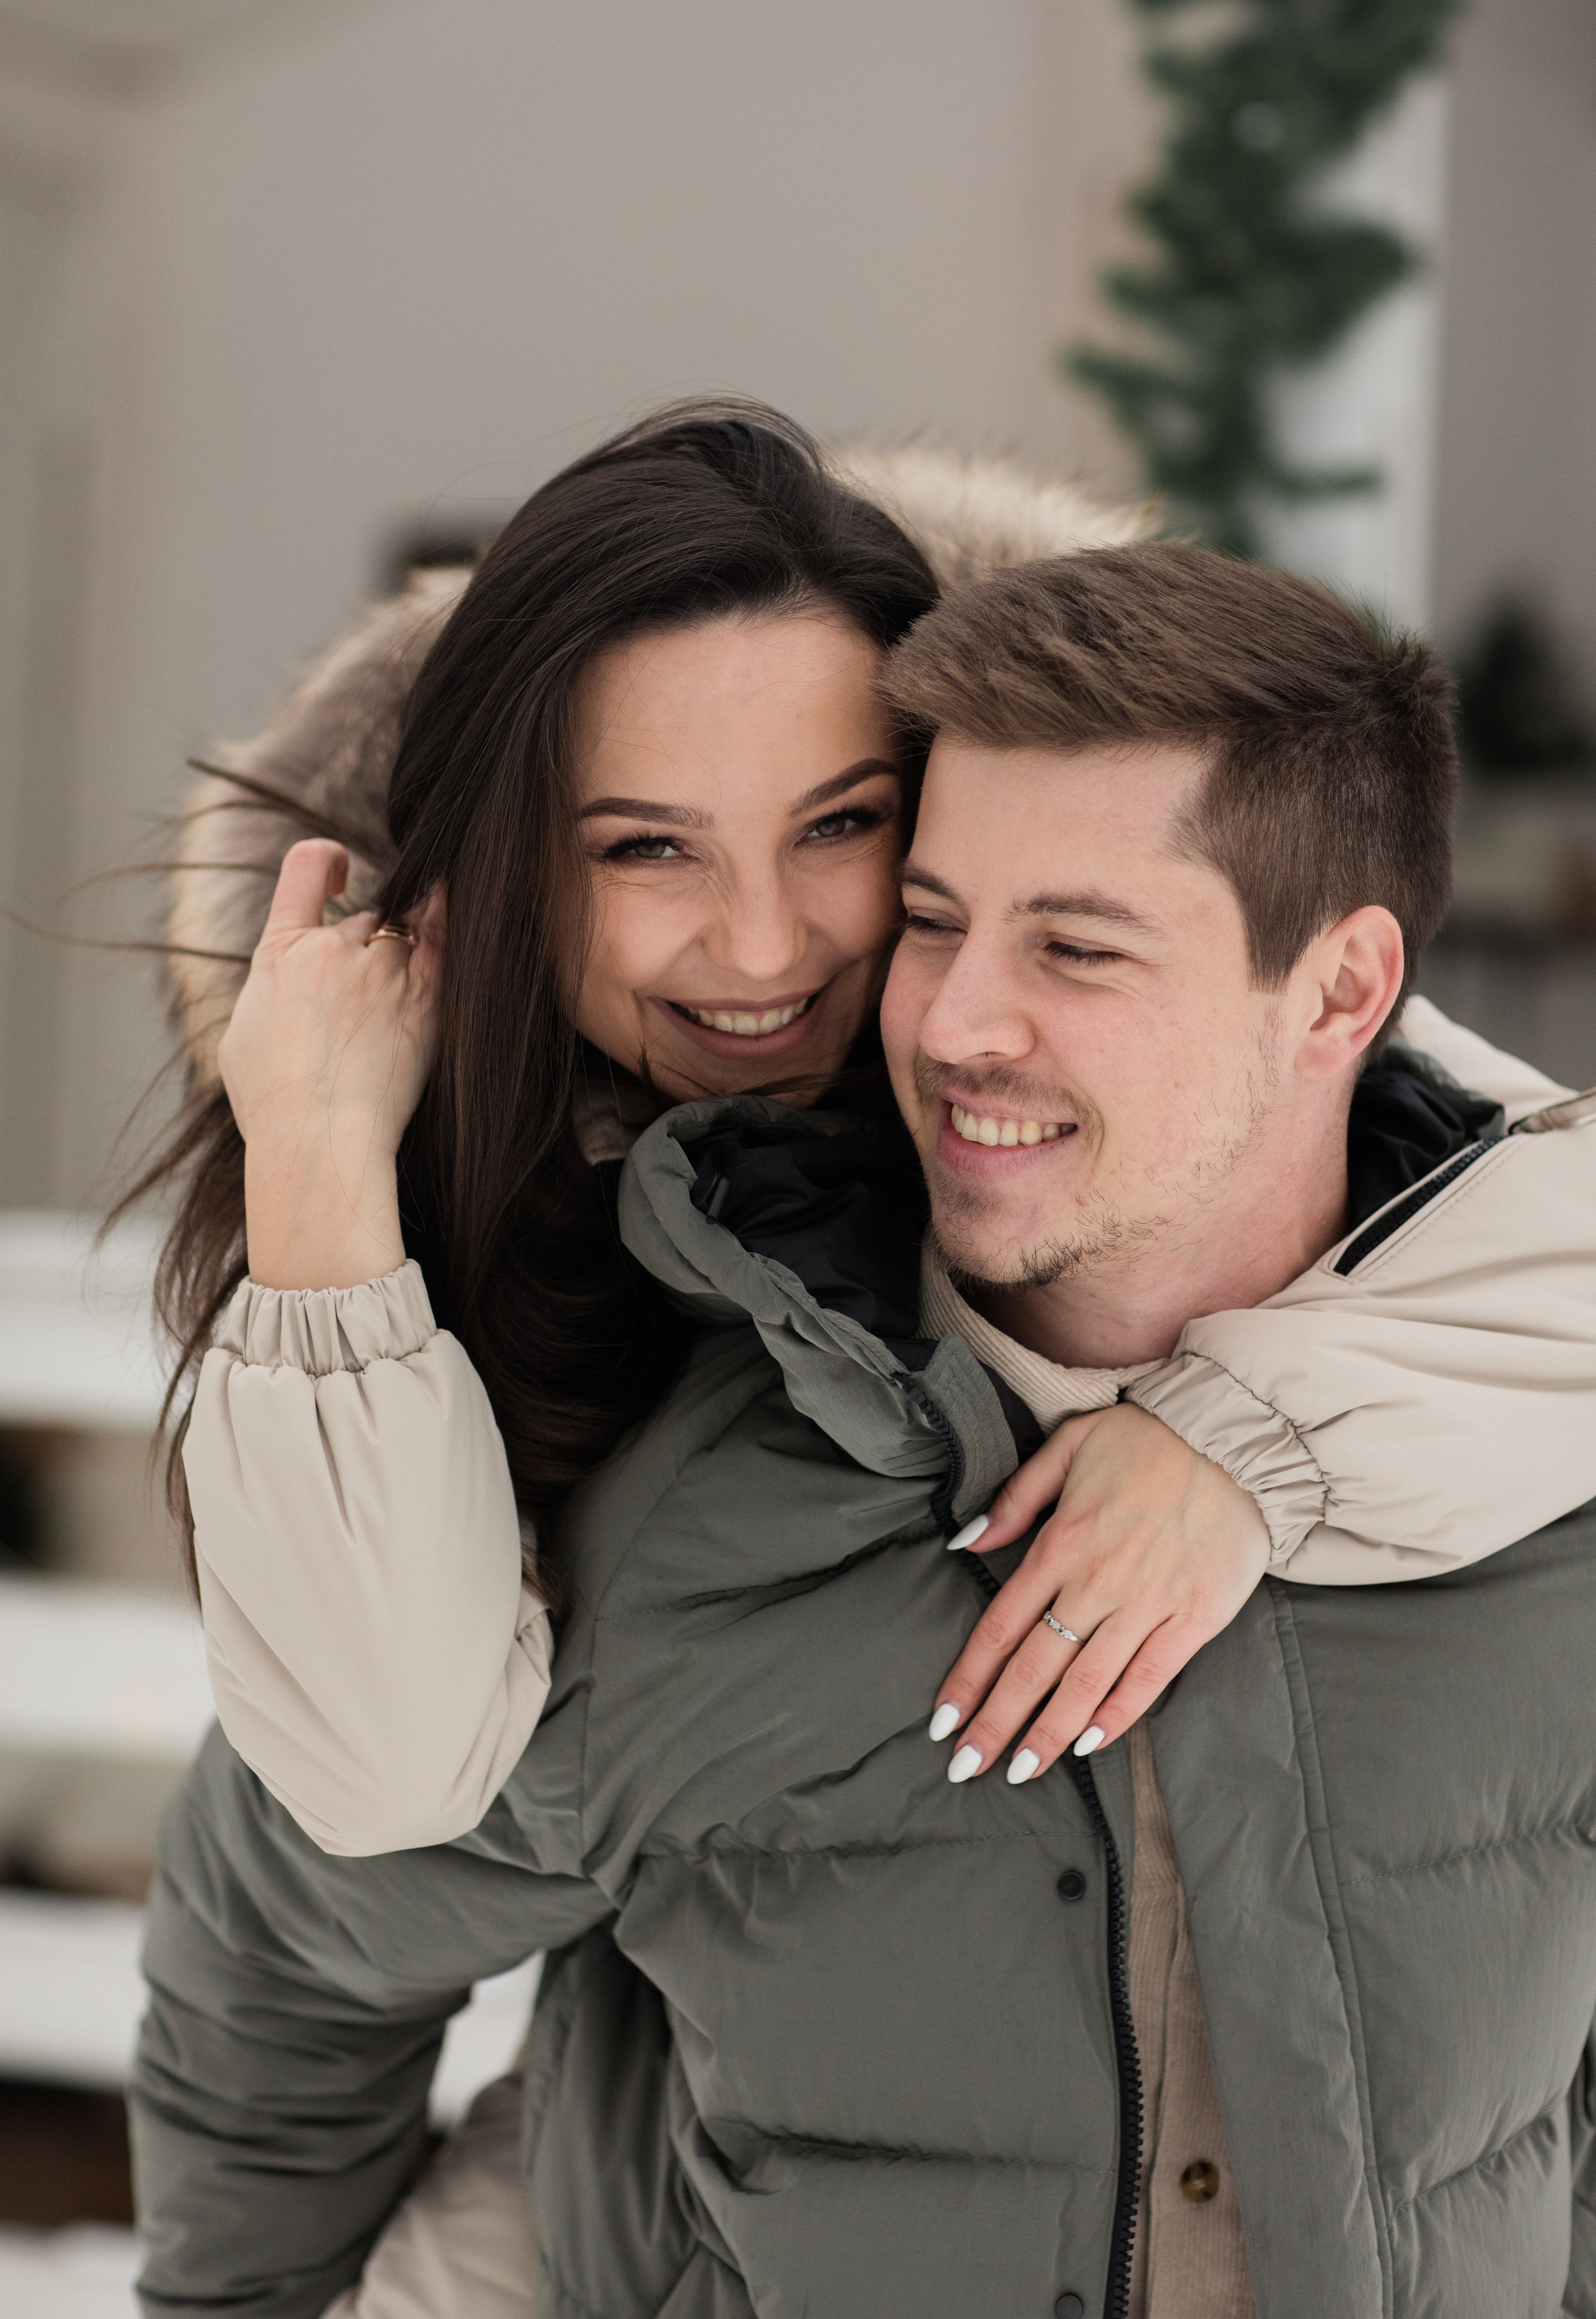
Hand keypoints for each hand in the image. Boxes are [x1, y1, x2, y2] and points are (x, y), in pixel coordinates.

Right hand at [217, 840, 443, 1289]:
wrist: (317, 1137)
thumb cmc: (272, 1104)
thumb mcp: (241, 1038)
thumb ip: (270, 996)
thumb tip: (286, 987)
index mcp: (282, 951)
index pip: (306, 866)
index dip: (326, 860)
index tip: (337, 875)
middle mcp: (336, 948)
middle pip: (365, 921)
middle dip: (366, 949)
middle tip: (362, 1010)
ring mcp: (385, 970)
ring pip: (407, 937)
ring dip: (405, 958)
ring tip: (394, 1009)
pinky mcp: (426, 1000)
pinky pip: (448, 941)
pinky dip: (452, 927)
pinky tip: (461, 924)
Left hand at [929, 1402, 1269, 1782]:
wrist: (1237, 1438)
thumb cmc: (1148, 1439)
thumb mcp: (1068, 1445)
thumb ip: (1016, 1498)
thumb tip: (967, 1541)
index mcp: (1061, 1543)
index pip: (1000, 1626)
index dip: (969, 1679)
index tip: (943, 1721)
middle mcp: (1097, 1582)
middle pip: (1034, 1667)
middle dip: (996, 1723)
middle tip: (964, 1768)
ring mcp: (1148, 1603)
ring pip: (1085, 1683)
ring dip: (1048, 1733)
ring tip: (1017, 1772)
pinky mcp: (1195, 1617)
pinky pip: (1149, 1678)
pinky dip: (1117, 1714)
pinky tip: (1089, 1745)